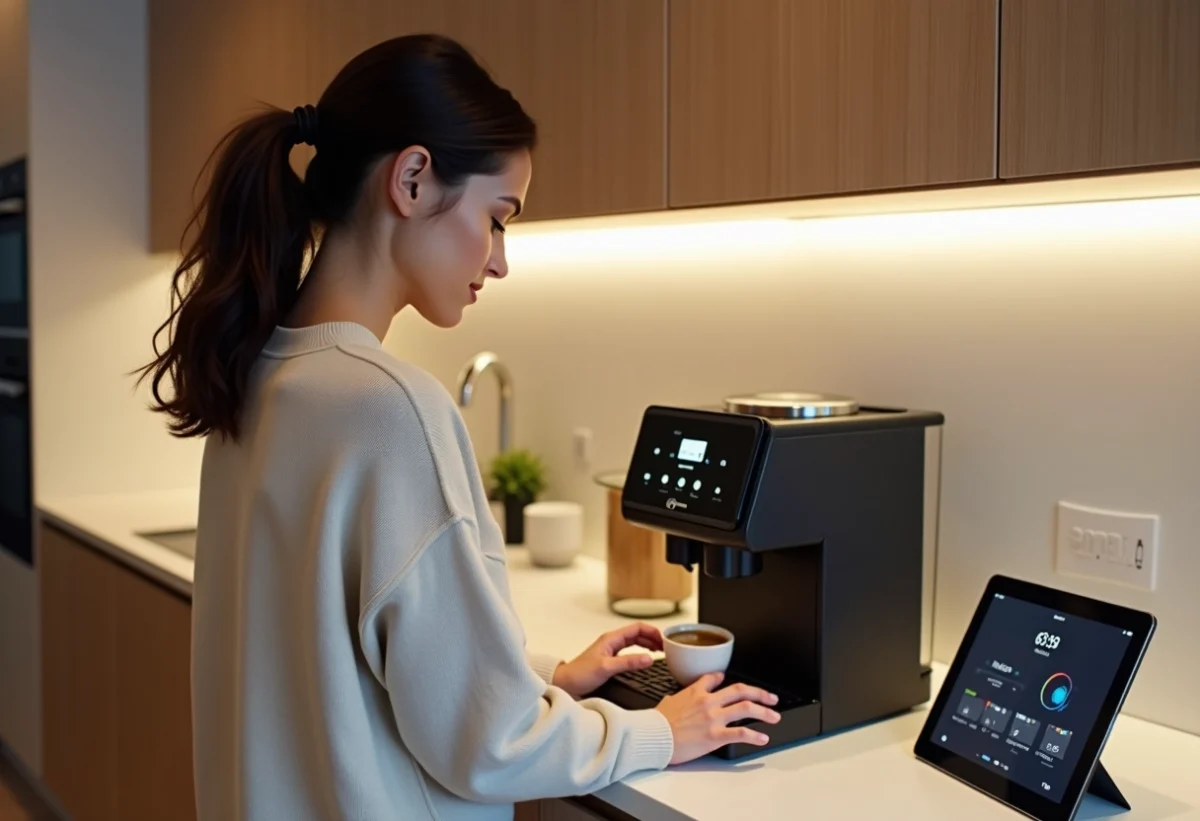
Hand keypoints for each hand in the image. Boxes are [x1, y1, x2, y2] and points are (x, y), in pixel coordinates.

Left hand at [551, 623, 662, 698]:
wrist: (565, 684)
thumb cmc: (580, 674)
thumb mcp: (606, 667)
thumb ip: (628, 662)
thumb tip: (650, 659)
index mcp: (611, 639)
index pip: (637, 628)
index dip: (653, 631)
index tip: (665, 640)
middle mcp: (612, 642)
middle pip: (638, 634)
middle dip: (653, 638)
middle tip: (667, 647)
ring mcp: (611, 651)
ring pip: (635, 642)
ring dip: (648, 644)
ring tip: (661, 651)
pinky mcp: (610, 661)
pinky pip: (630, 652)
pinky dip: (641, 653)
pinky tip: (646, 660)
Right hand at [654, 673, 780, 764]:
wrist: (653, 736)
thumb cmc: (656, 722)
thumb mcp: (667, 702)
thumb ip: (678, 699)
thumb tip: (676, 701)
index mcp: (695, 691)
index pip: (716, 678)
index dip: (726, 678)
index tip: (732, 682)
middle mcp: (708, 701)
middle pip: (741, 690)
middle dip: (760, 693)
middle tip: (772, 697)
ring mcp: (713, 717)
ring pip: (746, 708)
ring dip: (764, 712)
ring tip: (774, 716)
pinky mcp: (715, 735)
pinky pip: (741, 733)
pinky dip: (755, 735)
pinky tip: (763, 738)